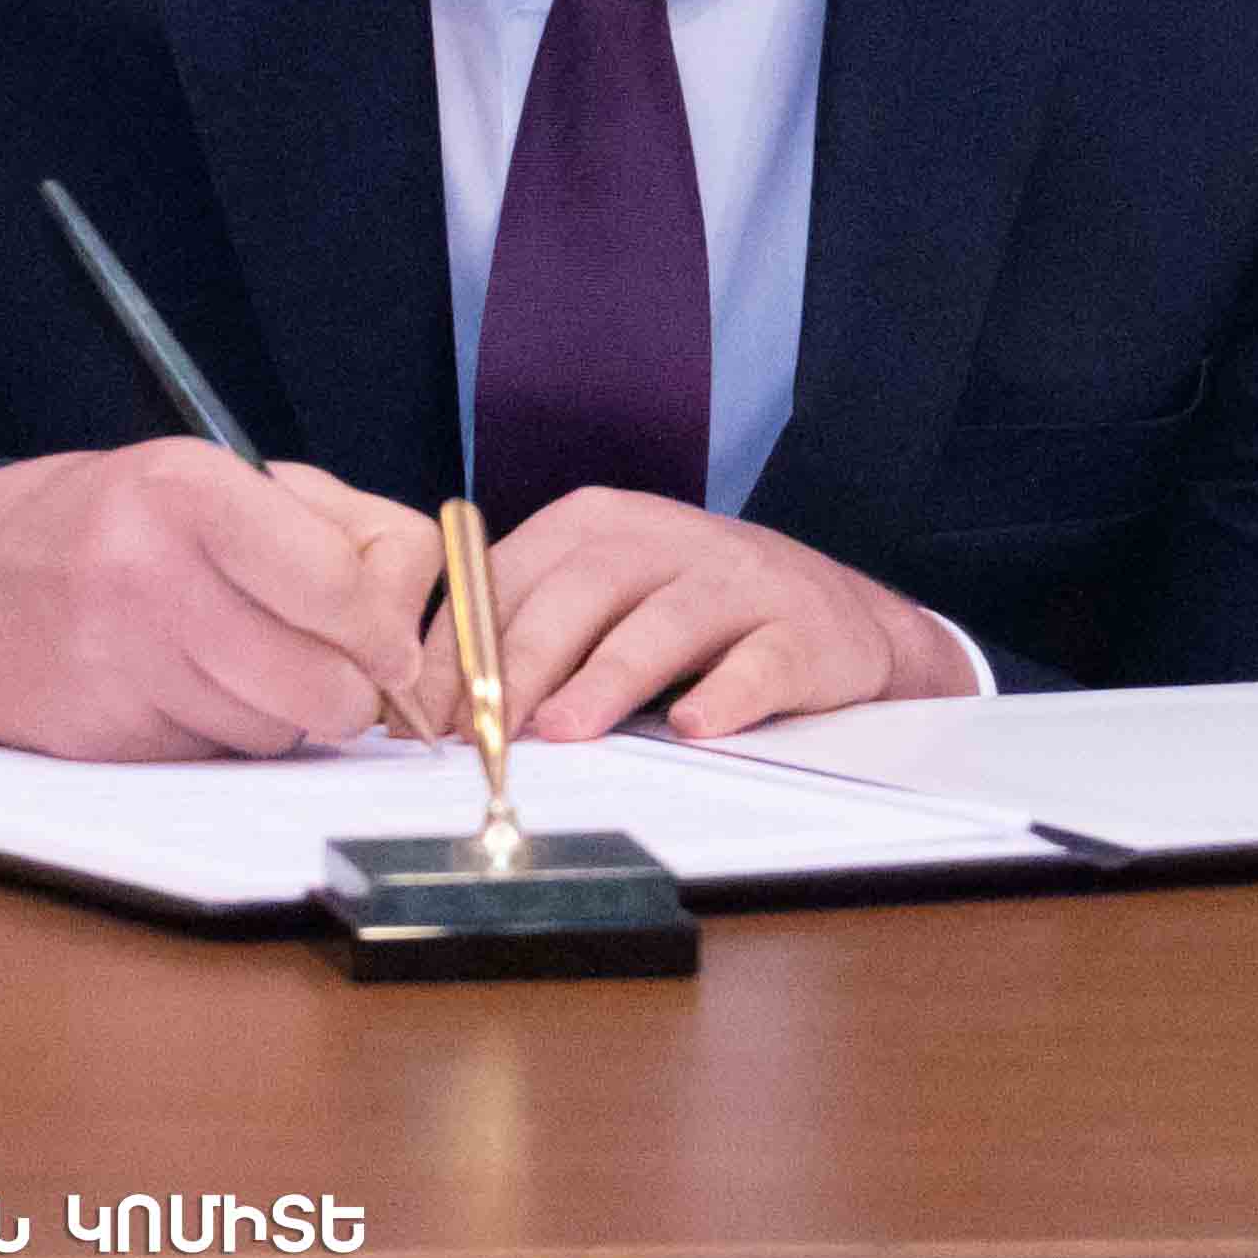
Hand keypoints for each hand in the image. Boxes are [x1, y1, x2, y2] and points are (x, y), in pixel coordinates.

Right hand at [0, 443, 446, 755]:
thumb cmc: (130, 523)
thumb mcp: (232, 484)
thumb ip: (337, 543)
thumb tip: (412, 650)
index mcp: (198, 492)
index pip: (348, 585)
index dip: (388, 628)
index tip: (389, 643)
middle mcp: (153, 575)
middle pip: (324, 683)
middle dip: (353, 693)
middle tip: (342, 675)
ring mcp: (120, 661)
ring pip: (276, 732)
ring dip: (286, 715)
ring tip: (245, 664)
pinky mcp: (100, 734)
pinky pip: (214, 758)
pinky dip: (223, 737)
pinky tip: (185, 691)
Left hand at [453, 489, 978, 740]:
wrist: (837, 618)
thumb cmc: (694, 617)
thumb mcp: (604, 598)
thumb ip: (527, 633)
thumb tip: (433, 710)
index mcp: (601, 523)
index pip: (510, 574)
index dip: (458, 646)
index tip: (420, 716)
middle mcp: (669, 538)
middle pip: (582, 592)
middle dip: (521, 665)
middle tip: (479, 733)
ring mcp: (740, 580)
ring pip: (665, 623)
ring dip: (608, 680)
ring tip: (564, 733)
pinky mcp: (802, 630)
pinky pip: (761, 661)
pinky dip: (727, 694)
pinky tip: (696, 725)